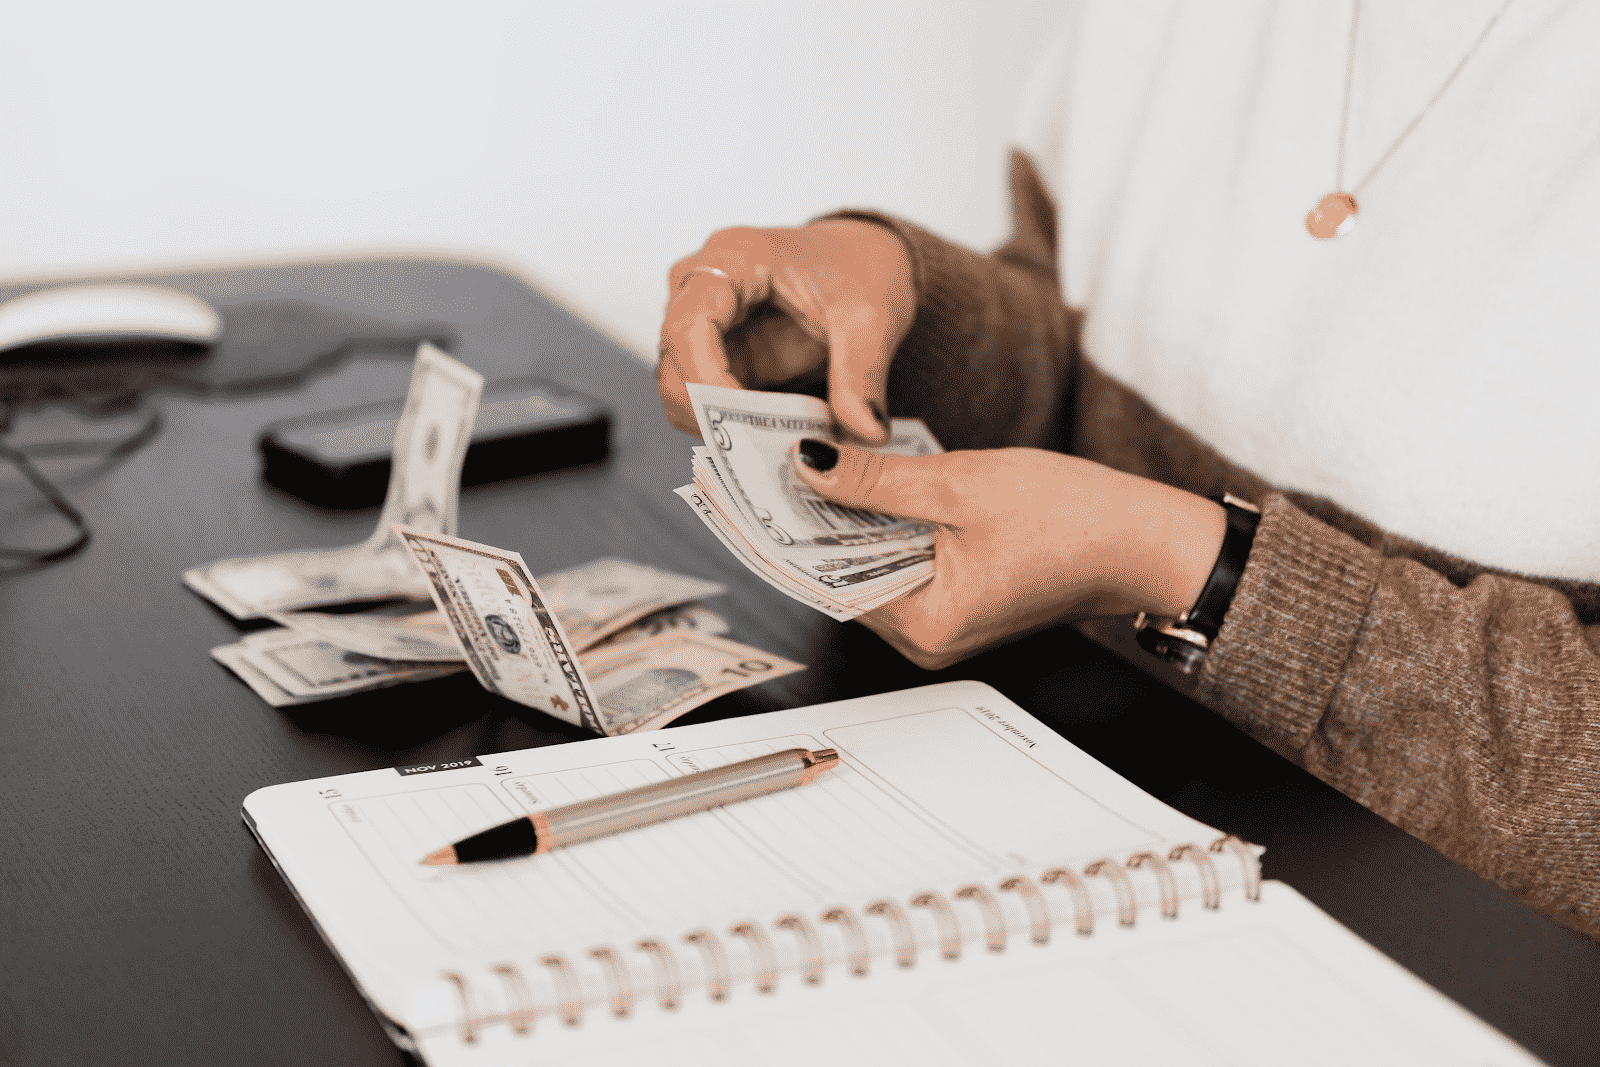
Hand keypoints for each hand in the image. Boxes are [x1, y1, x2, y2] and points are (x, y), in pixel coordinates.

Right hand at [657, 219, 914, 445]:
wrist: (863, 261)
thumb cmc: (859, 267)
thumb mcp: (872, 317)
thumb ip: (863, 375)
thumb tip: (865, 432)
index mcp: (734, 256)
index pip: (690, 324)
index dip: (704, 379)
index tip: (739, 424)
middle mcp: (703, 287)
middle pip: (674, 364)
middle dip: (713, 416)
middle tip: (769, 451)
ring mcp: (704, 324)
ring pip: (683, 391)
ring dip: (724, 427)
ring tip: (782, 446)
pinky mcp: (717, 357)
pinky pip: (708, 403)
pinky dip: (737, 428)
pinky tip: (777, 440)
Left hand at [790, 439, 1226, 668]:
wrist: (1146, 540)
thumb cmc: (1075, 518)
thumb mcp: (960, 484)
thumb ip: (875, 480)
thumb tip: (809, 465)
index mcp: (925, 622)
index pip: (823, 578)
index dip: (782, 529)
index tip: (744, 490)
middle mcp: (927, 638)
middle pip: (841, 576)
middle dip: (808, 519)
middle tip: (767, 466)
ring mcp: (943, 624)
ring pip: (869, 568)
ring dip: (844, 520)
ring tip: (808, 466)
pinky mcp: (959, 602)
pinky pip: (900, 565)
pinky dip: (881, 528)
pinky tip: (864, 487)